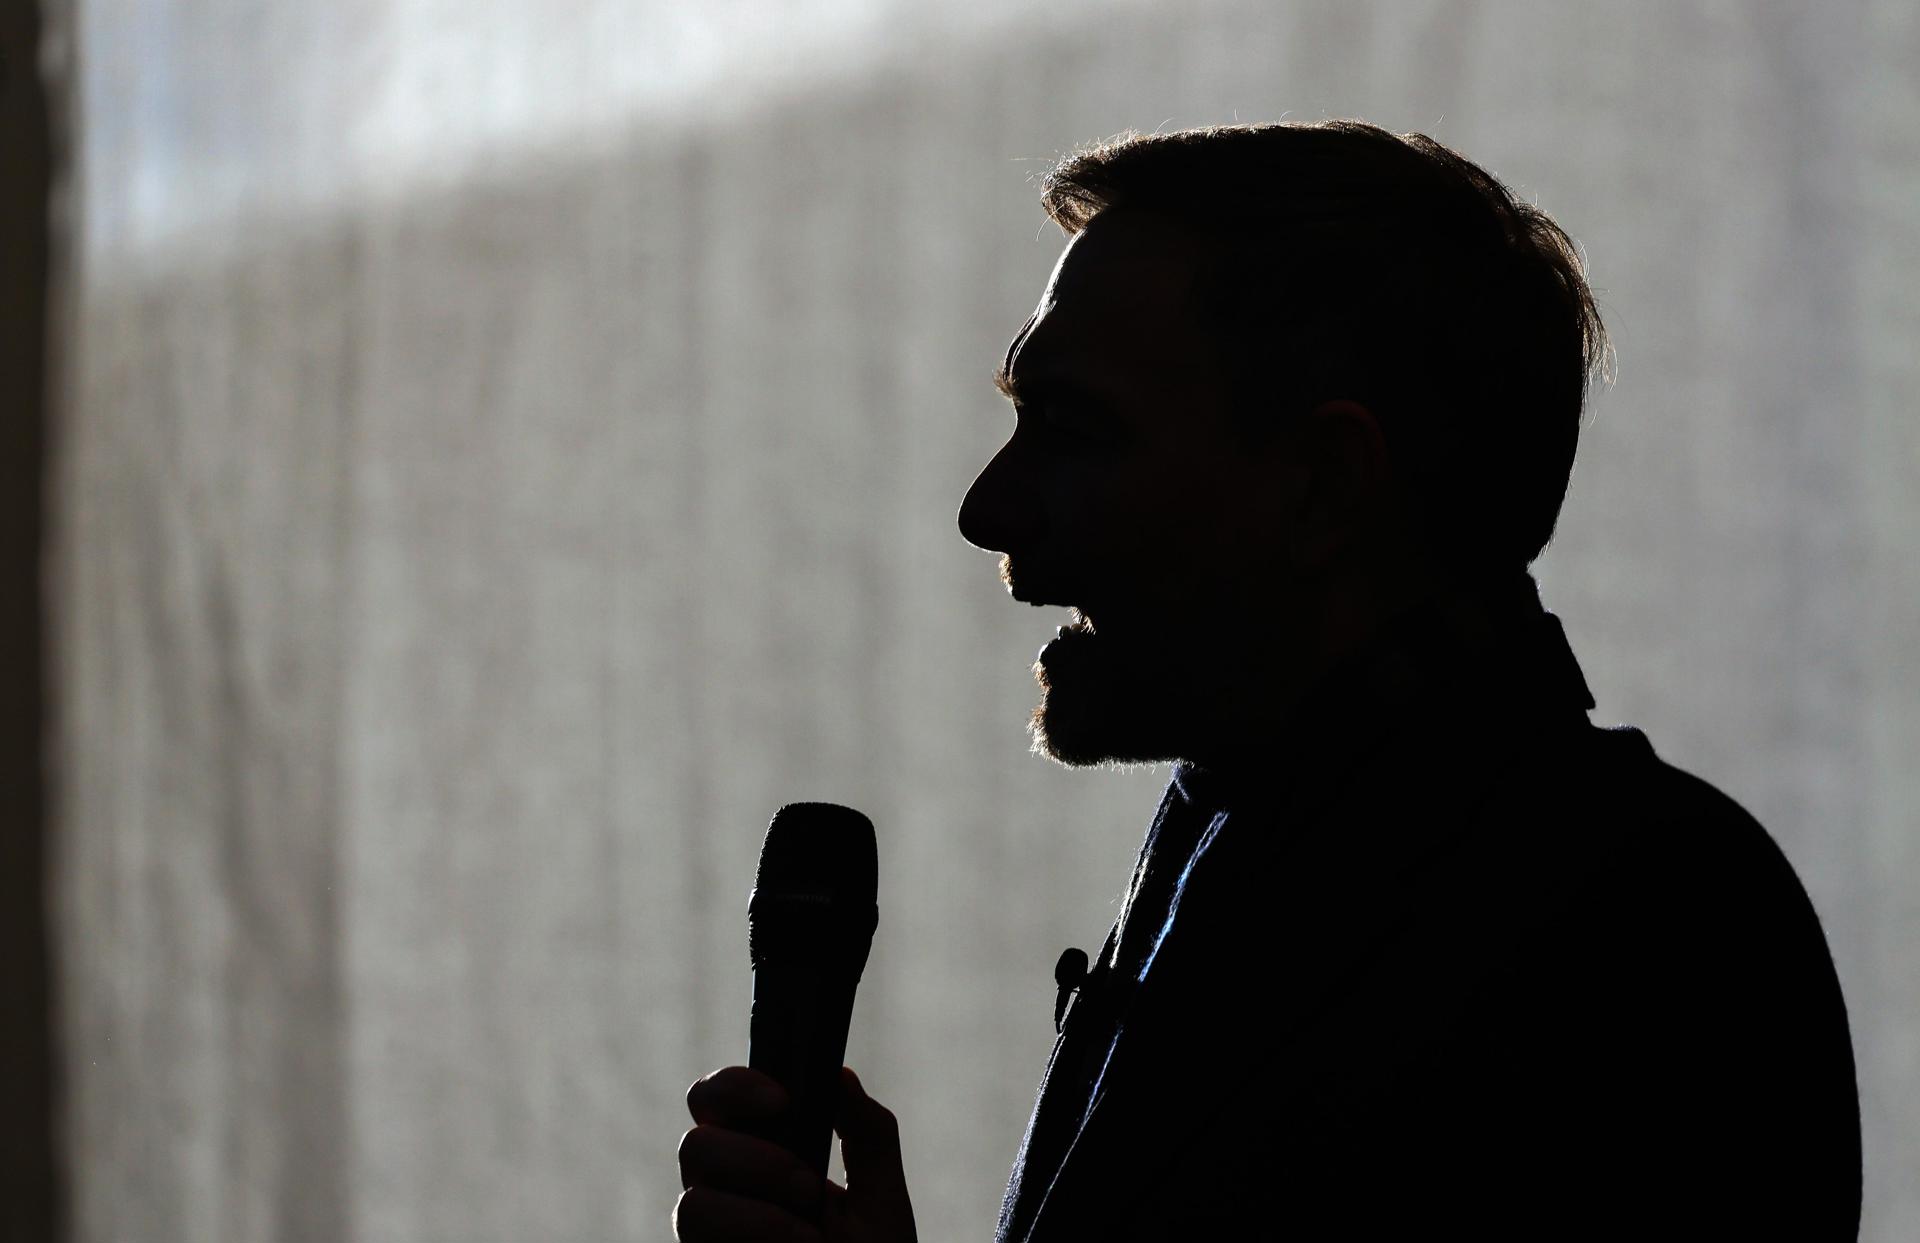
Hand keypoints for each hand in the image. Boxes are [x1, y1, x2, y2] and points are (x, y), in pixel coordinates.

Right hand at [675, 1065, 916, 1242]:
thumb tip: (839, 1076)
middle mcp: (725, 1194)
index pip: (714, 1101)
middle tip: (809, 1184)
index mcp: (760, 1158)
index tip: (785, 1100)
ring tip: (808, 1231)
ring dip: (757, 1209)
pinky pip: (697, 1236)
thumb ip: (867, 1132)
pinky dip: (756, 1232)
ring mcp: (711, 1238)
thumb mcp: (883, 1197)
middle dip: (756, 1157)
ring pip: (690, 1200)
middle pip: (694, 1142)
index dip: (735, 1086)